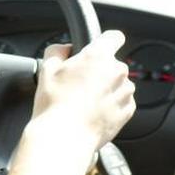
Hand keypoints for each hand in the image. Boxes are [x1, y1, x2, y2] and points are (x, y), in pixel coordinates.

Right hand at [31, 30, 135, 150]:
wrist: (65, 137)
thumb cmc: (55, 104)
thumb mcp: (47, 69)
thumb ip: (57, 51)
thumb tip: (64, 49)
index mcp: (98, 56)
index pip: (113, 37)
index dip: (104, 41)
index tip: (98, 48)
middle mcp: (117, 71)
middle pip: (113, 64)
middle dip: (99, 71)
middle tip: (79, 84)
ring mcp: (125, 92)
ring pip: (118, 84)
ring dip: (106, 89)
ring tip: (84, 102)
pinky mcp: (128, 111)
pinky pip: (121, 102)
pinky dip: (110, 105)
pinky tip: (92, 113)